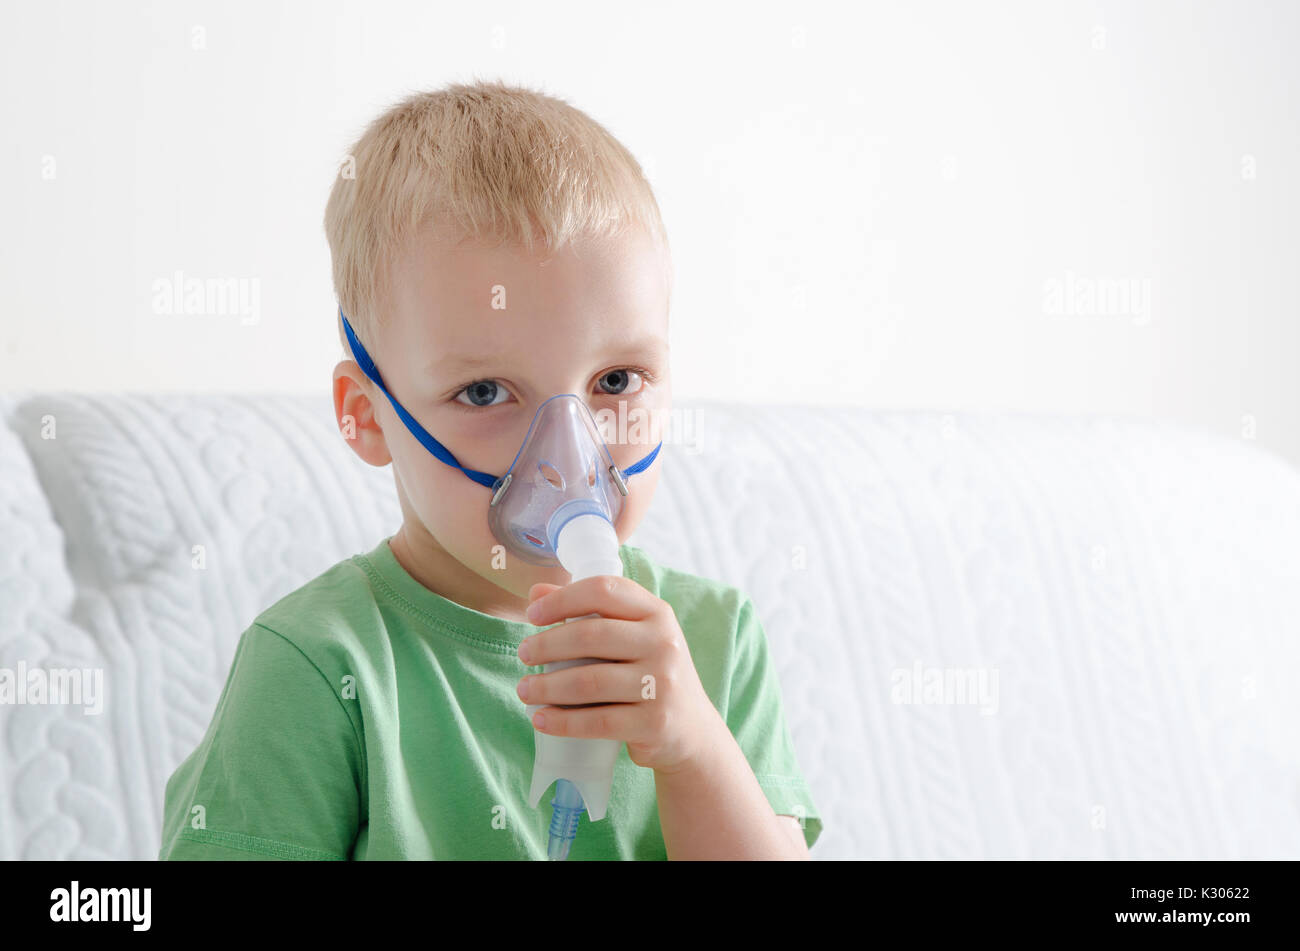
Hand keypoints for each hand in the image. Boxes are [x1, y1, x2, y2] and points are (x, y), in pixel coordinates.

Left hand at [517, 576, 724, 774]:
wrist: (691, 731)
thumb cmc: (651, 674)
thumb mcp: (632, 637)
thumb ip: (589, 611)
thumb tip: (536, 592)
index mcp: (657, 613)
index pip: (604, 590)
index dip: (562, 599)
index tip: (532, 614)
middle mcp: (664, 643)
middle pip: (590, 636)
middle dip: (546, 645)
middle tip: (523, 655)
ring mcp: (662, 685)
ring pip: (588, 682)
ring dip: (546, 686)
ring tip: (524, 689)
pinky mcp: (654, 723)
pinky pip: (597, 722)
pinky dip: (562, 722)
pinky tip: (540, 719)